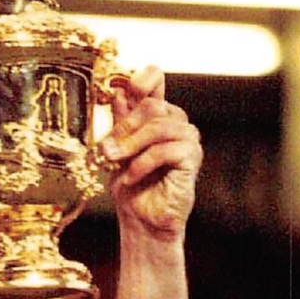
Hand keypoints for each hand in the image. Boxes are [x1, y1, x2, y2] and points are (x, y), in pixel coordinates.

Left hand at [102, 66, 201, 240]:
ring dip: (131, 145)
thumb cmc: (132, 189)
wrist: (141, 220)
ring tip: (116, 162)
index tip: (123, 90)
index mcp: (158, 117)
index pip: (156, 79)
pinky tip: (132, 176)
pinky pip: (165, 149)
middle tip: (108, 149)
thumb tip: (116, 91)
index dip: (142, 78)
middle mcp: (176, 123)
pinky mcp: (191, 158)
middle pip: (152, 105)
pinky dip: (143, 163)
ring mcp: (187, 139)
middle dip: (125, 127)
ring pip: (158, 126)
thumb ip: (120, 123)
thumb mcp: (117, 151)